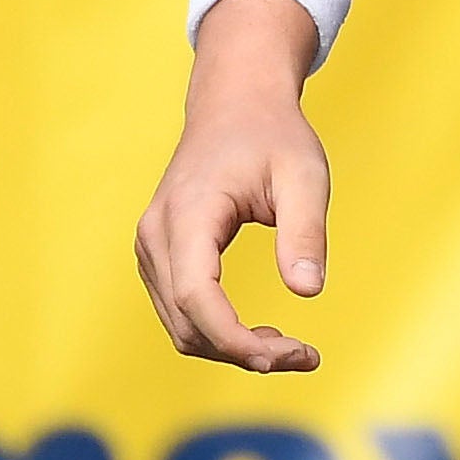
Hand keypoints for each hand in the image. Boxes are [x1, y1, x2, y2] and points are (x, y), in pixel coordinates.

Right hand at [136, 0, 332, 372]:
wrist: (235, 103)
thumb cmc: (272, 135)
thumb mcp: (305, 175)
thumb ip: (305, 232)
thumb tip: (307, 292)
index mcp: (188, 213)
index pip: (197, 297)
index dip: (238, 340)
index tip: (291, 354)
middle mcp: (156, 234)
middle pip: (188, 324)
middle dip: (243, 353)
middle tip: (305, 355)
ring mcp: (151, 247)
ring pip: (181, 327)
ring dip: (231, 350)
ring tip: (289, 346)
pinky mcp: (159, 256)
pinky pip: (180, 313)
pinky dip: (218, 334)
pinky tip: (259, 332)